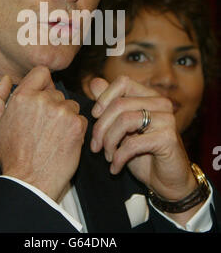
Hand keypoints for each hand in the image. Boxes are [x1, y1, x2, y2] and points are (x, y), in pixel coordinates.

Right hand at [0, 66, 86, 201]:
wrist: (30, 181)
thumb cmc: (13, 154)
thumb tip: (6, 78)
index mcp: (23, 96)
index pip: (42, 72)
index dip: (43, 84)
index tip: (42, 97)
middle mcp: (43, 100)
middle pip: (56, 92)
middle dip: (52, 105)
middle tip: (43, 126)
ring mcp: (62, 111)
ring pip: (70, 105)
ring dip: (65, 116)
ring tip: (53, 135)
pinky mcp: (77, 124)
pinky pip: (81, 118)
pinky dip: (75, 128)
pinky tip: (63, 141)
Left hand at [89, 76, 196, 203]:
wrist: (166, 181)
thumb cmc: (143, 153)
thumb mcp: (122, 127)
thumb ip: (110, 104)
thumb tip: (95, 82)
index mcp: (149, 96)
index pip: (123, 82)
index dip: (104, 98)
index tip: (94, 117)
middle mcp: (160, 103)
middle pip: (119, 104)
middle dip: (101, 127)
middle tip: (95, 146)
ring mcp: (166, 119)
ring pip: (124, 121)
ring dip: (109, 142)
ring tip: (107, 156)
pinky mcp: (168, 138)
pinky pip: (133, 144)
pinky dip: (118, 157)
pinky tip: (115, 167)